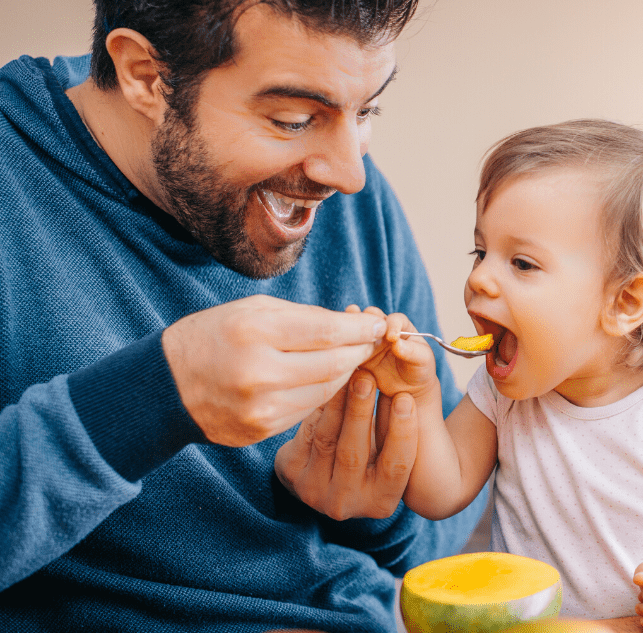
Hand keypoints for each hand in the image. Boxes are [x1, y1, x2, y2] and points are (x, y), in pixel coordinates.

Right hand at [162, 295, 387, 446]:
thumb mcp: (251, 310)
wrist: (164, 387)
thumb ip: (302, 317)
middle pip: (333, 363)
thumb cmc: (213, 336)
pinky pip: (308, 410)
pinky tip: (328, 380)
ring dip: (347, 373)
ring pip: (326, 390)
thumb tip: (352, 324)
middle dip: (361, 351)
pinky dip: (324, 394)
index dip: (361, 328)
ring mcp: (260, 407)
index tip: (379, 322)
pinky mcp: (261, 431)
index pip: (327, 331)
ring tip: (355, 357)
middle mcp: (258, 372)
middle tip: (375, 341)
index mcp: (254, 332)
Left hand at [274, 370, 417, 519]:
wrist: (323, 474)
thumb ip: (396, 432)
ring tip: (347, 374)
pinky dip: (320, 406)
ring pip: (327, 440)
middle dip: (361, 411)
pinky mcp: (291, 473)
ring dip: (338, 403)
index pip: (396, 466)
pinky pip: (307, 433)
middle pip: (353, 453)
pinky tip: (328, 384)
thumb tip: (403, 392)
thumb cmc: (370, 457)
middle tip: (367, 377)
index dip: (402, 432)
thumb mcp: (388, 452)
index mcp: (381, 502)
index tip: (404, 399)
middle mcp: (346, 503)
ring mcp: (313, 492)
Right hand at [352, 306, 438, 401]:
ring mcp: (369, 344)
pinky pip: (351, 353)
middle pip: (371, 321)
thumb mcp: (422, 359)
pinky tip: (339, 351)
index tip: (391, 337)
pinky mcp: (360, 358)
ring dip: (351, 333)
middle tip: (358, 322)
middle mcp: (382, 331)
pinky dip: (346, 352)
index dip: (391, 325)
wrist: (410, 388)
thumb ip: (411, 350)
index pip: (394, 320)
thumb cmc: (420, 369)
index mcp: (401, 326)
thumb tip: (396, 343)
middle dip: (364, 320)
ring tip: (343, 331)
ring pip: (359, 336)